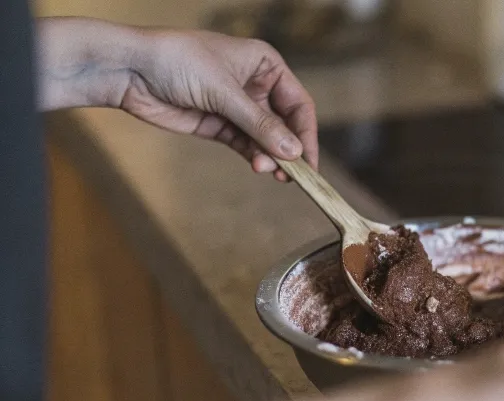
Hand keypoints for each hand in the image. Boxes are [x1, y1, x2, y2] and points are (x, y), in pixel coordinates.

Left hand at [38, 18, 317, 179]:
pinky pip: (247, 146)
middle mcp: (256, 85)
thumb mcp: (224, 92)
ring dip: (270, 157)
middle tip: (292, 174)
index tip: (309, 161)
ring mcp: (238, 107)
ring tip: (268, 171)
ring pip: (266, 139)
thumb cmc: (177, 61)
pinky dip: (255, 157)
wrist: (131, 70)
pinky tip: (259, 167)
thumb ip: (260, 125)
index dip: (306, 133)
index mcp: (265, 64)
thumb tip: (293, 151)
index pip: (299, 103)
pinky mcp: (220, 125)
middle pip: (285, 125)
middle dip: (288, 149)